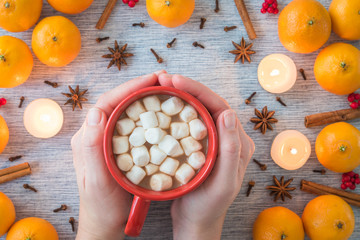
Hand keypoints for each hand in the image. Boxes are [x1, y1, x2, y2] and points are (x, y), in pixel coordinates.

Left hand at [72, 72, 161, 239]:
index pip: (107, 103)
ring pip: (125, 110)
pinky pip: (131, 123)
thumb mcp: (96, 180)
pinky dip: (145, 112)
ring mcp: (106, 140)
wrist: (104, 222)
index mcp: (87, 138)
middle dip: (139, 87)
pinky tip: (159, 110)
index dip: (129, 88)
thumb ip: (93, 147)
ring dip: (143, 97)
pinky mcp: (117, 146)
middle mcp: (95, 134)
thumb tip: (95, 111)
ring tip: (163, 89)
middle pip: (117, 102)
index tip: (152, 79)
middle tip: (163, 79)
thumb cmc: (101, 205)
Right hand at [158, 74, 254, 239]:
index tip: (175, 81)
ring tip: (162, 87)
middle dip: (187, 88)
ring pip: (198, 111)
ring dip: (181, 96)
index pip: (219, 107)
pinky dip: (176, 111)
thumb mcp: (223, 183)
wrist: (196, 222)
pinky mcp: (199, 146)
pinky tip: (163, 106)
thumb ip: (231, 151)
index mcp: (237, 142)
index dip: (198, 91)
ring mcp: (212, 140)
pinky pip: (188, 123)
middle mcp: (227, 137)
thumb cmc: (209, 206)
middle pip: (208, 104)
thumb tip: (228, 113)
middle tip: (164, 79)